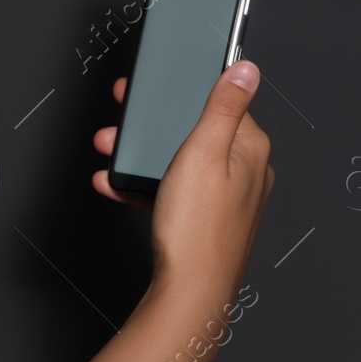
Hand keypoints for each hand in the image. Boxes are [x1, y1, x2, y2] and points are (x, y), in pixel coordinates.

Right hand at [91, 61, 273, 303]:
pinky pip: (171, 188)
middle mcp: (244, 171)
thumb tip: (247, 68)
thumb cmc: (199, 229)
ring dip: (141, 153)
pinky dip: (144, 182)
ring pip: (178, 159)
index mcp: (250, 149)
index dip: (184, 90)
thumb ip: (223, 106)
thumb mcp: (204, 152)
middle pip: (194, 130)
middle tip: (123, 118)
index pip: (222, 102)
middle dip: (152, 124)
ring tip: (110, 150)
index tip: (159, 83)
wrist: (189, 293)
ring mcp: (224, 196)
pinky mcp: (204, 216)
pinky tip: (117, 183)